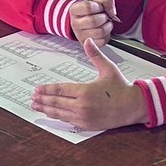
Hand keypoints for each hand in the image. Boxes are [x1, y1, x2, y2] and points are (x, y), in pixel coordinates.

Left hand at [30, 37, 147, 130]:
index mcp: (85, 91)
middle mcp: (82, 106)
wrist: (133, 106)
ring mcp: (84, 117)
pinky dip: (57, 117)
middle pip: (56, 102)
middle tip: (32, 97)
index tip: (37, 89)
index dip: (46, 90)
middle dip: (42, 99)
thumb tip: (88, 41)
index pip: (60, 90)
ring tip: (36, 106)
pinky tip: (50, 113)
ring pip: (59, 113)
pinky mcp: (87, 125)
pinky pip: (67, 121)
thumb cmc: (121, 87)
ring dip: (46, 109)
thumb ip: (95, 55)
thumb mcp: (108, 69)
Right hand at [68, 0, 116, 45]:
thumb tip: (113, 12)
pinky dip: (107, 35)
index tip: (100, 7)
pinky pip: (102, 41)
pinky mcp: (87, 44)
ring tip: (105, 22)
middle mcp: (75, 24)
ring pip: (100, 32)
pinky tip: (104, 29)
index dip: (99, 6)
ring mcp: (80, 35)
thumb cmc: (90, 8)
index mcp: (74, 10)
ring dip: (107, 26)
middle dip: (104, 17)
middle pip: (93, 21)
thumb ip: (106, 0)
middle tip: (104, 15)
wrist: (85, 18)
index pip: (88, 7)